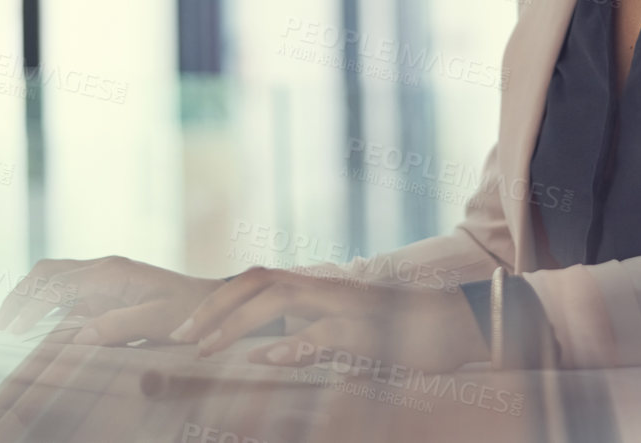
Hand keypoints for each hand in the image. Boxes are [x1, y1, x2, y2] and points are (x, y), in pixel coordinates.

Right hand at [0, 255, 219, 340]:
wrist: (214, 302)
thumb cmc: (191, 311)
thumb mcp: (160, 320)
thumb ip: (120, 325)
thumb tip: (79, 334)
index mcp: (110, 273)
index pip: (55, 282)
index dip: (27, 304)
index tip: (7, 329)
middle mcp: (103, 270)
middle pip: (47, 273)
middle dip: (20, 296)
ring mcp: (104, 279)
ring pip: (54, 280)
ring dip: (30, 300)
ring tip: (8, 328)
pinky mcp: (107, 292)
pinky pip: (68, 294)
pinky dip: (47, 307)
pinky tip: (38, 328)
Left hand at [172, 267, 491, 372]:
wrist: (462, 323)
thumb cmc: (405, 334)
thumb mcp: (347, 334)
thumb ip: (309, 336)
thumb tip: (265, 352)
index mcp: (318, 289)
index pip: (255, 281)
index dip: (216, 300)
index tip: (183, 330)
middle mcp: (326, 288)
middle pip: (256, 280)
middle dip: (212, 307)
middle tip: (179, 340)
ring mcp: (346, 305)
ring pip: (279, 299)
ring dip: (237, 322)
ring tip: (206, 349)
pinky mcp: (368, 331)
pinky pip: (324, 334)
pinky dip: (293, 345)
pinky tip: (266, 359)